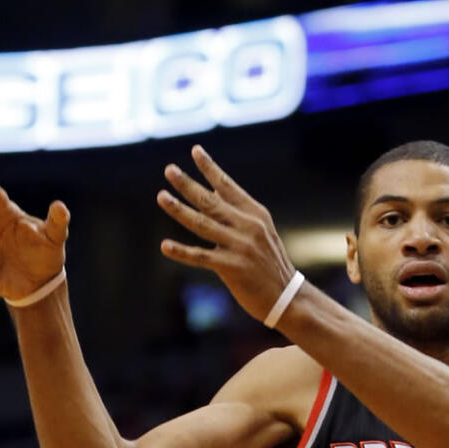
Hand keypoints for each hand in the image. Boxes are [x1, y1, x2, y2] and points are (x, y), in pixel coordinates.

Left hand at [157, 145, 295, 322]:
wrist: (287, 296)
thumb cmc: (269, 262)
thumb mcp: (261, 230)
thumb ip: (237, 211)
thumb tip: (214, 188)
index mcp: (255, 214)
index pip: (228, 185)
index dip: (210, 168)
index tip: (195, 151)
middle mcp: (248, 226)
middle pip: (211, 201)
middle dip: (188, 184)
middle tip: (169, 170)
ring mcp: (240, 246)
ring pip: (202, 224)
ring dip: (179, 210)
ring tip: (161, 196)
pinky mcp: (232, 267)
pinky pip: (201, 257)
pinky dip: (182, 252)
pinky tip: (165, 246)